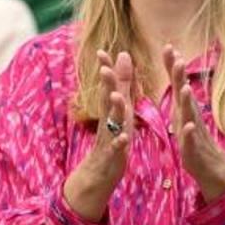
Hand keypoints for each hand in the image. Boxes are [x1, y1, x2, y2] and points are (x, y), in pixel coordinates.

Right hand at [63, 50, 135, 222]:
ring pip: (111, 123)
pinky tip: (125, 137)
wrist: (100, 174)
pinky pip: (117, 148)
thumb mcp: (119, 110)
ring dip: (113, 110)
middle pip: (106, 100)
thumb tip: (124, 56)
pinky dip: (120, 142)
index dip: (106, 69)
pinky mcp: (113, 156)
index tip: (104, 51)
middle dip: (106, 84)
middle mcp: (108, 122)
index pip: (109, 86)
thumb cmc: (114, 138)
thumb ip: (123, 84)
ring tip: (117, 97)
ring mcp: (109, 138)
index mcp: (113, 111)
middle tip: (104, 67)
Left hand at [164, 45, 224, 202]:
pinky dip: (188, 133)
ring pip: (189, 114)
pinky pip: (190, 140)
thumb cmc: (192, 140)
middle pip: (184, 92)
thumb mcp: (182, 115)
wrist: (210, 168)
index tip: (168, 46)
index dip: (173, 65)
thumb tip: (178, 76)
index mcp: (183, 107)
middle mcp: (189, 115)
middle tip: (177, 56)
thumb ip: (179, 97)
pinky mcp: (192, 148)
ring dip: (186, 100)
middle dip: (180, 75)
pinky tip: (186, 126)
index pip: (178, 82)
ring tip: (183, 87)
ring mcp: (193, 131)